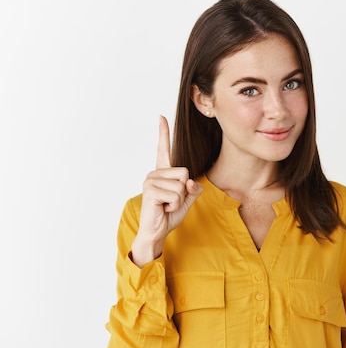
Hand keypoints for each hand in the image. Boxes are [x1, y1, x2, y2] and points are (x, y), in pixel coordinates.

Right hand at [131, 116, 202, 266]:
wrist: (157, 231)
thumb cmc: (169, 214)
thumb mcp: (187, 199)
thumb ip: (193, 188)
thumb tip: (191, 182)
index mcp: (163, 173)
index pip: (163, 149)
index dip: (163, 133)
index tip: (161, 116)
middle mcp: (155, 173)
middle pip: (185, 172)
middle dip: (184, 191)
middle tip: (171, 201)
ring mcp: (151, 181)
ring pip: (181, 185)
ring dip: (179, 200)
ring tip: (166, 205)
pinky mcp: (150, 190)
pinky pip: (176, 194)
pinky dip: (174, 205)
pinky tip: (163, 208)